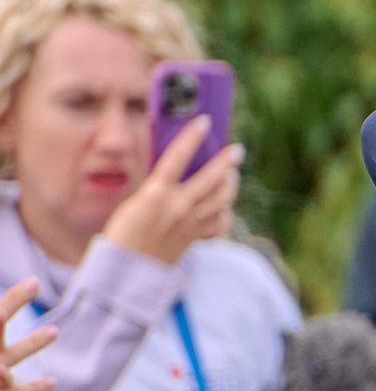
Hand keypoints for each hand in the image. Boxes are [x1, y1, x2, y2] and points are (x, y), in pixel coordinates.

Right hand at [0, 278, 57, 390]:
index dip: (14, 299)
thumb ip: (2, 331)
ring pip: (9, 357)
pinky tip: (52, 382)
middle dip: (13, 304)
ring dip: (31, 343)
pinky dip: (32, 389)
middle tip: (34, 283)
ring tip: (55, 330)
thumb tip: (13, 311)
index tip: (33, 282)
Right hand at [101, 119, 241, 266]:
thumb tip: (179, 170)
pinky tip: (224, 205)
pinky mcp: (196, 238)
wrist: (126, 268)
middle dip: (227, 162)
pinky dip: (224, 212)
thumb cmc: (123, 232)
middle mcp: (178, 208)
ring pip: (222, 199)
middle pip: (212, 179)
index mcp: (156, 195)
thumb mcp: (135, 202)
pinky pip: (220, 222)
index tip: (204, 122)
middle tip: (237, 151)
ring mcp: (190, 224)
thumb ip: (158, 187)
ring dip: (230, 184)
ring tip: (232, 175)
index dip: (191, 138)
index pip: (177, 158)